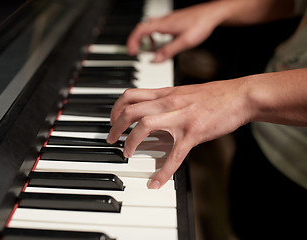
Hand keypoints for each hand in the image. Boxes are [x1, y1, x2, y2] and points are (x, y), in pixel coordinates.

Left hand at [107, 79, 250, 187]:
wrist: (240, 96)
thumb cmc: (215, 95)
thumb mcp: (185, 92)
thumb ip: (167, 100)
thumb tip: (152, 109)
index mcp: (165, 93)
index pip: (131, 95)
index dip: (116, 107)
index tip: (113, 119)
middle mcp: (168, 102)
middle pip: (131, 109)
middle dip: (115, 125)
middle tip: (111, 138)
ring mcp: (180, 117)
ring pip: (145, 125)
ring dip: (131, 141)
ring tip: (127, 153)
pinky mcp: (193, 132)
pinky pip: (175, 154)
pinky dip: (164, 171)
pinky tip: (157, 183)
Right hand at [127, 2, 226, 61]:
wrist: (213, 14)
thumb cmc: (201, 24)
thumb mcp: (185, 42)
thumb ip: (169, 51)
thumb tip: (156, 60)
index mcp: (163, 25)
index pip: (140, 30)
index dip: (133, 41)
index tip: (131, 52)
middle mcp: (164, 20)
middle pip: (143, 28)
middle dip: (137, 40)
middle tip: (136, 51)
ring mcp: (169, 19)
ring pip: (150, 26)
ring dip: (147, 38)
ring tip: (150, 48)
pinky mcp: (174, 20)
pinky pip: (159, 26)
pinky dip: (156, 35)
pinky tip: (163, 40)